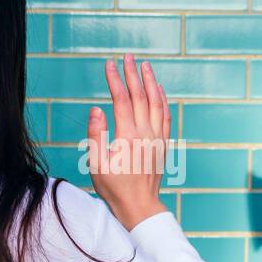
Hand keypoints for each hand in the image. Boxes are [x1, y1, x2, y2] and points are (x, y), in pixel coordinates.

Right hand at [87, 54, 170, 231]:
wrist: (140, 206)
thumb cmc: (114, 188)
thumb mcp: (96, 164)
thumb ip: (96, 135)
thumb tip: (97, 109)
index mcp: (128, 136)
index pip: (121, 99)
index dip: (115, 79)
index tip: (109, 64)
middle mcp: (146, 133)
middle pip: (140, 95)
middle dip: (132, 73)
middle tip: (127, 56)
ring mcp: (157, 137)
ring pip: (156, 102)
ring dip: (150, 81)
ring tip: (144, 65)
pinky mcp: (163, 143)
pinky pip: (165, 114)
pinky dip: (162, 99)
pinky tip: (158, 89)